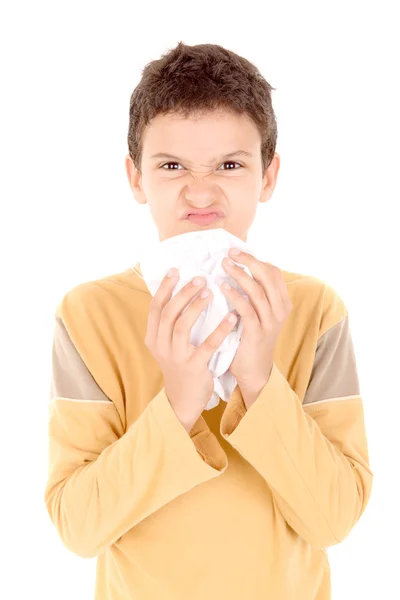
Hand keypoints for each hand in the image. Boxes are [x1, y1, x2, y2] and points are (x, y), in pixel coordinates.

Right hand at [145, 269, 237, 430]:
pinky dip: (220, 329)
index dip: (165, 287)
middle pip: (168, 313)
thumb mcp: (167, 344)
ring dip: (196, 306)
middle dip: (183, 293)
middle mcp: (161, 345)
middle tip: (199, 278)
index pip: (155, 307)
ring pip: (182, 326)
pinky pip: (207, 345)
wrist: (183, 399)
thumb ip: (170, 322)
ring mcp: (176, 357)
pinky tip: (232, 316)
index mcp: (153, 337)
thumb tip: (181, 290)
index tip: (176, 270)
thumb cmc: (179, 364)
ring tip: (210, 291)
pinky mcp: (194, 367)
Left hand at [220, 249, 292, 402]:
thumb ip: (253, 294)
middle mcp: (280, 310)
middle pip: (267, 276)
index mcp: (282, 302)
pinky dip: (235, 296)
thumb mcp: (258, 313)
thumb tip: (236, 268)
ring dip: (239, 275)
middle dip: (248, 262)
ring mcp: (270, 322)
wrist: (254, 370)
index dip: (255, 260)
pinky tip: (223, 288)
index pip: (273, 272)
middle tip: (229, 254)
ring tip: (223, 266)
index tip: (236, 252)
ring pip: (257, 290)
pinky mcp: (257, 333)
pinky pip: (247, 310)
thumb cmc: (250, 337)